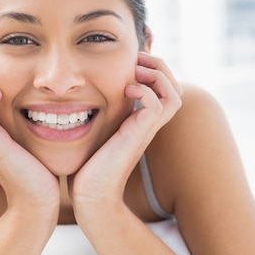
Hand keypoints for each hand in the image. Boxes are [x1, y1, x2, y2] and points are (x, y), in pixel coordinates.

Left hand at [70, 52, 182, 212]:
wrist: (90, 195)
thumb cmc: (87, 167)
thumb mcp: (93, 131)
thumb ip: (96, 114)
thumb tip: (80, 95)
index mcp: (140, 121)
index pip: (163, 89)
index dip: (153, 70)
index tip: (130, 61)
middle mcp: (148, 124)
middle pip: (175, 88)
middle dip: (159, 66)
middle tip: (137, 59)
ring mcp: (146, 130)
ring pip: (174, 93)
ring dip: (157, 75)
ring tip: (136, 71)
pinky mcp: (139, 135)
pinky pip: (158, 104)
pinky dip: (145, 90)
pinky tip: (125, 90)